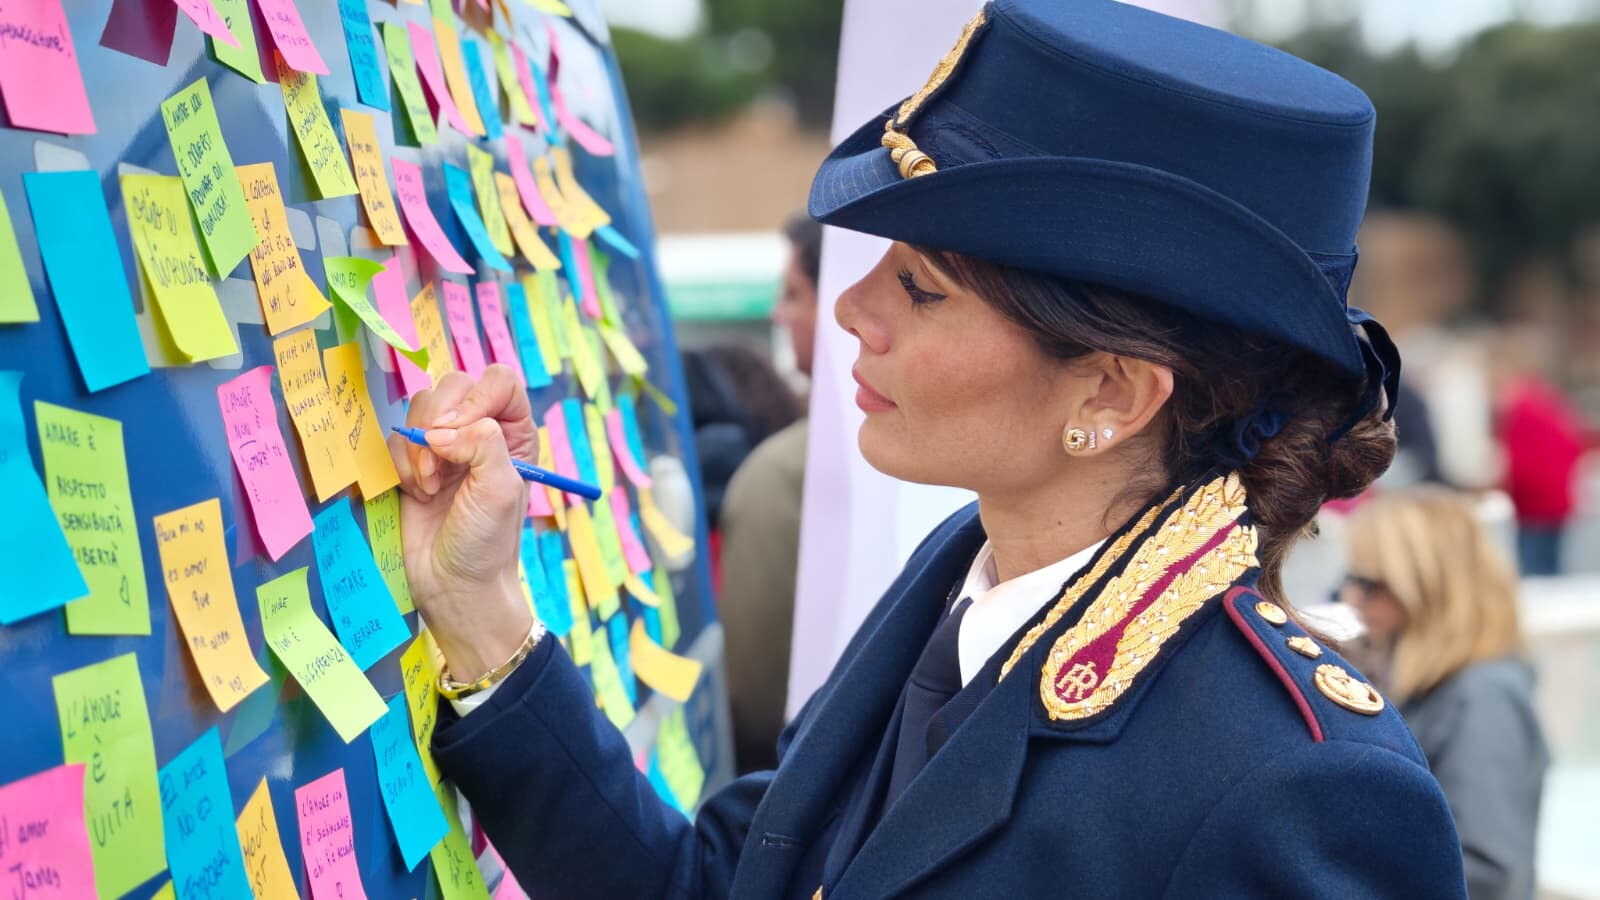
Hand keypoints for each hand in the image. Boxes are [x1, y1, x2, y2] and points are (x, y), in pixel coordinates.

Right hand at [388, 365, 536, 680]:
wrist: (453, 585)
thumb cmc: (487, 541)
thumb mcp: (500, 487)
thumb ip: (481, 442)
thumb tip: (441, 430)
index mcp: (514, 432)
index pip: (498, 380)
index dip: (476, 396)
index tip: (462, 430)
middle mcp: (481, 432)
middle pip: (454, 385)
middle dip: (440, 423)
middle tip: (441, 467)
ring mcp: (446, 446)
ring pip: (421, 408)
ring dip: (420, 447)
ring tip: (431, 486)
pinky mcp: (413, 462)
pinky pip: (396, 437)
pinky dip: (403, 464)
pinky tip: (420, 494)